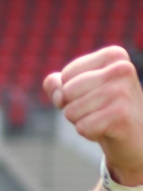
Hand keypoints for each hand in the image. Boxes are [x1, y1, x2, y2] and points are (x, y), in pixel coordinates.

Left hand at [44, 47, 142, 183]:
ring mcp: (123, 92)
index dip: (69, 91)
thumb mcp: (77, 89)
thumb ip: (56, 84)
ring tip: (102, 117)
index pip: (66, 75)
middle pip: (67, 92)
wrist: (134, 134)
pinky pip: (82, 127)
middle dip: (73, 106)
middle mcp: (122, 69)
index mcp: (113, 55)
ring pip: (71, 111)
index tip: (92, 94)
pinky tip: (107, 128)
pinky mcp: (122, 115)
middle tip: (98, 109)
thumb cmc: (101, 107)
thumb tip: (56, 89)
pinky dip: (89, 132)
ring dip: (81, 120)